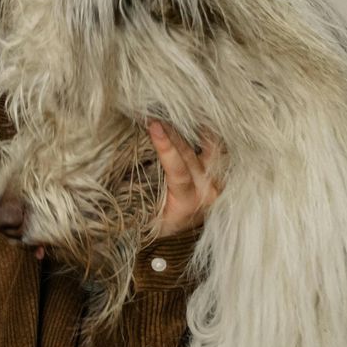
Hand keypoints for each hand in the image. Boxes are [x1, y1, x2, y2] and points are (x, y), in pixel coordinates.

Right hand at [148, 120, 220, 236]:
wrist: (180, 237)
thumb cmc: (156, 223)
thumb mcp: (147, 212)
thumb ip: (142, 188)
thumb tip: (123, 159)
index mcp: (187, 202)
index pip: (178, 169)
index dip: (166, 146)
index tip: (153, 126)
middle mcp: (208, 191)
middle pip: (191, 154)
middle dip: (172, 131)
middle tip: (156, 113)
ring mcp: (219, 183)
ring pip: (210, 148)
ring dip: (194, 128)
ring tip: (180, 110)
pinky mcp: (223, 176)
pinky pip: (217, 150)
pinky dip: (206, 134)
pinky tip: (196, 118)